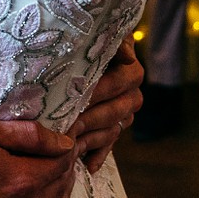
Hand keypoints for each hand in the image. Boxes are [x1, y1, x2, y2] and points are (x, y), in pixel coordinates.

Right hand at [0, 120, 74, 197]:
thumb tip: (63, 140)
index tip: (66, 129)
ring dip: (60, 180)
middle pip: (61, 185)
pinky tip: (38, 179)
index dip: (68, 144)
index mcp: (19, 179)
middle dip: (68, 163)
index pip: (62, 163)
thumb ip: (28, 135)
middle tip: (64, 143)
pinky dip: (45, 193)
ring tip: (55, 160)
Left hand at [69, 38, 143, 172]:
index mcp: (131, 71)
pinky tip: (87, 163)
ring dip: (89, 137)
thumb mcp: (100, 34)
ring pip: (110, 130)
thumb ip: (115, 42)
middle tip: (66, 123)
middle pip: (114, 111)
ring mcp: (125, 114)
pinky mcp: (115, 129)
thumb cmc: (90, 40)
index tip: (76, 96)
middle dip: (89, 117)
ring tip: (68, 142)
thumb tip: (127, 55)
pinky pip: (108, 146)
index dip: (98, 91)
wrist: (86, 53)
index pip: (119, 83)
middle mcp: (133, 95)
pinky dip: (98, 155)